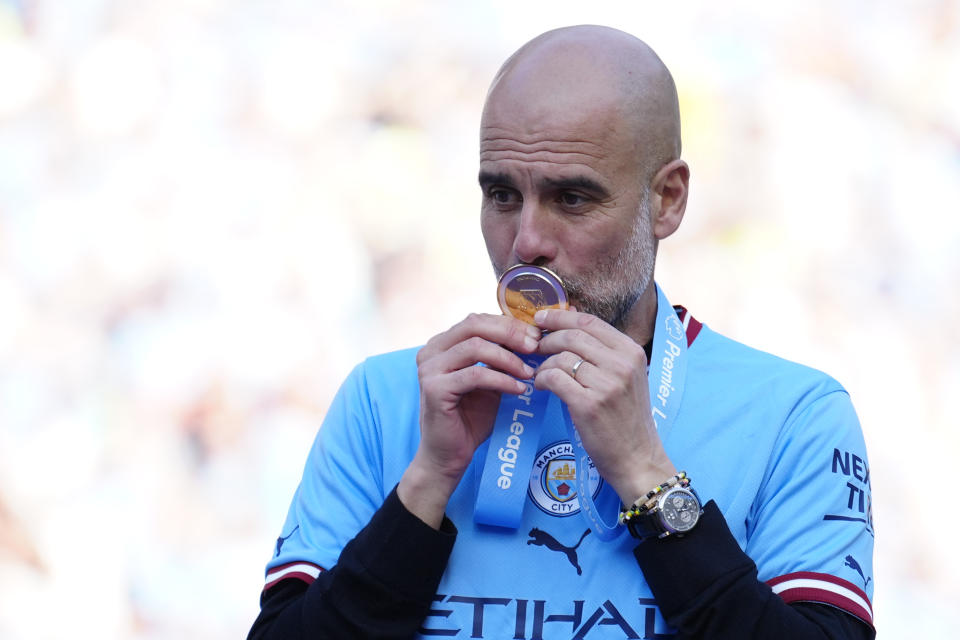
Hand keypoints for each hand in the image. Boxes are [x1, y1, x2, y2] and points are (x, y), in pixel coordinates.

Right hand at [399, 313, 539, 527]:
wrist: (449, 455)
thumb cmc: (471, 418)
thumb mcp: (490, 380)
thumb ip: (502, 358)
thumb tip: (534, 337)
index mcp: (442, 344)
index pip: (478, 320)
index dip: (509, 324)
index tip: (537, 336)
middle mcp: (431, 351)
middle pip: (475, 325)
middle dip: (510, 334)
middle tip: (536, 346)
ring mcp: (429, 369)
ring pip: (476, 347)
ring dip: (509, 359)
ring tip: (530, 373)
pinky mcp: (434, 388)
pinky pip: (475, 375)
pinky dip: (501, 379)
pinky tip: (519, 389)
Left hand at [531, 308, 675, 504]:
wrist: (637, 458)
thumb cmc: (627, 419)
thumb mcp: (626, 377)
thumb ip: (603, 353)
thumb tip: (569, 322)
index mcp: (632, 352)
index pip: (589, 321)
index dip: (560, 316)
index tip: (541, 318)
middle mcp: (622, 364)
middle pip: (572, 336)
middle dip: (547, 339)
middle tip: (533, 348)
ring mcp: (607, 384)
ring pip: (561, 357)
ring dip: (543, 364)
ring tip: (540, 375)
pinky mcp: (589, 404)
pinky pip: (554, 378)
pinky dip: (541, 380)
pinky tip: (541, 387)